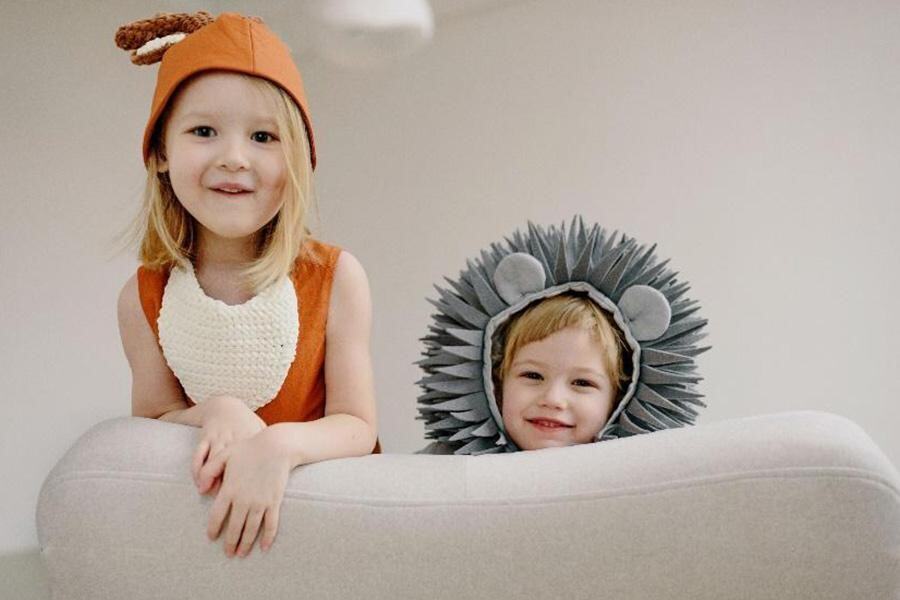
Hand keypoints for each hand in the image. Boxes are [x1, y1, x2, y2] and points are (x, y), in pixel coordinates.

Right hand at [192, 395, 266, 494]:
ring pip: (212, 460)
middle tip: (225, 500)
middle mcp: (233, 439)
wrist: (225, 406)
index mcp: (249, 440)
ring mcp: (218, 437)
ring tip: (209, 493)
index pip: (250, 462)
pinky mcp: (205, 436)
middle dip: (226, 482)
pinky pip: (198, 454)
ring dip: (209, 478)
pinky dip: (197, 469)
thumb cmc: (245, 424)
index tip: (247, 496)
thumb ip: (267, 447)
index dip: (247, 480)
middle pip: (230, 464)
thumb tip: (284, 468)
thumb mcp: (259, 430)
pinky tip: (199, 483)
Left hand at [203, 430, 290, 557]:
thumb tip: (200, 490)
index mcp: (229, 489)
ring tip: (242, 554)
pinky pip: (271, 524)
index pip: (217, 516)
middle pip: (234, 528)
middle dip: (230, 543)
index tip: (212, 538)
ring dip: (246, 544)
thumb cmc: (249, 449)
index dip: (213, 529)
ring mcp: (260, 502)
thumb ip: (208, 471)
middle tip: (228, 554)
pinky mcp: (274, 502)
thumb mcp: (224, 455)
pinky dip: (267, 538)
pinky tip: (264, 547)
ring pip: (251, 529)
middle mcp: (243, 500)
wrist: (276, 446)